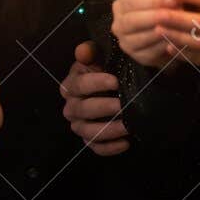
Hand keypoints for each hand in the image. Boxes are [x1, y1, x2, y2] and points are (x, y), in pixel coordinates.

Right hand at [59, 41, 128, 155]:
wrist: (114, 90)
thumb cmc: (105, 71)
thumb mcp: (98, 57)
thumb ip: (91, 52)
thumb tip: (84, 51)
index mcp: (71, 85)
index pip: (79, 85)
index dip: (96, 83)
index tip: (116, 81)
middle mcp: (71, 107)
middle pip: (83, 109)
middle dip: (104, 107)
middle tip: (123, 105)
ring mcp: (79, 125)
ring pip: (88, 132)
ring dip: (109, 130)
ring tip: (128, 126)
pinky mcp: (89, 140)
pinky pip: (96, 147)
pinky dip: (110, 148)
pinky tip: (126, 143)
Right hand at [110, 0, 199, 67]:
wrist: (168, 31)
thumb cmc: (163, 10)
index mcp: (121, 6)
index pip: (132, 2)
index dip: (152, 0)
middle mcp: (119, 25)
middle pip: (132, 21)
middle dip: (153, 17)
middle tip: (171, 15)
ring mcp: (126, 43)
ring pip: (140, 39)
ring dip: (159, 33)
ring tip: (176, 27)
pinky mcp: (138, 57)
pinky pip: (149, 54)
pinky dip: (162, 48)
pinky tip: (175, 41)